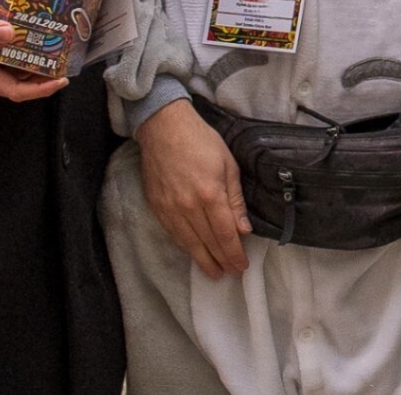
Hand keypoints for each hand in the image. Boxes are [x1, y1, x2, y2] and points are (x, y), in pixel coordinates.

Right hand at [0, 11, 67, 101]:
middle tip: (63, 63)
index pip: (16, 90)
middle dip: (41, 79)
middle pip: (16, 86)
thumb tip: (12, 32)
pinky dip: (14, 59)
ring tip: (49, 53)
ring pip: (8, 76)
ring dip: (29, 70)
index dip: (42, 89)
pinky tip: (22, 43)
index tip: (62, 79)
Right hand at [136, 99, 250, 278]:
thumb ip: (235, 200)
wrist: (164, 127)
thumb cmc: (201, 141)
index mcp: (210, 195)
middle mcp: (189, 207)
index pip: (225, 235)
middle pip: (208, 243)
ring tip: (214, 272)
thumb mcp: (228, 165)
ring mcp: (170, 209)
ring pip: (188, 244)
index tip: (242, 266)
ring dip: (203, 260)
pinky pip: (173, 234)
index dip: (235, 254)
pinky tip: (193, 252)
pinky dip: (185, 247)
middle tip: (231, 272)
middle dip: (222, 261)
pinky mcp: (156, 207)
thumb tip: (244, 230)